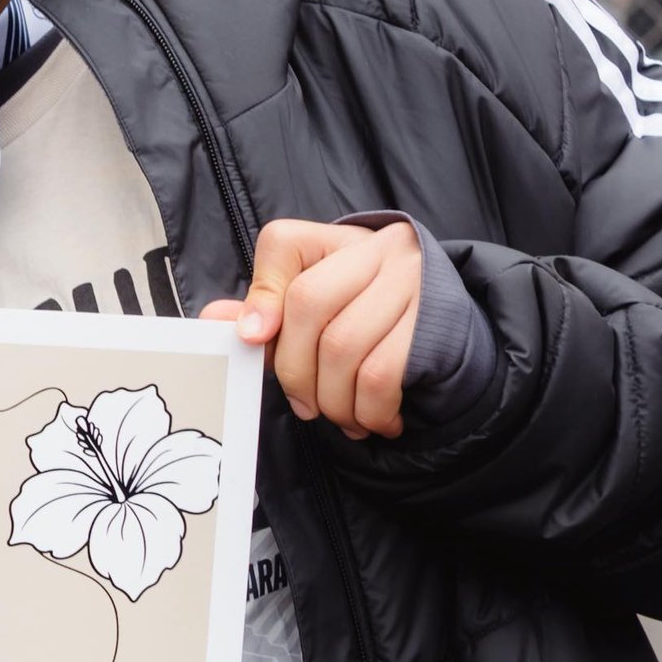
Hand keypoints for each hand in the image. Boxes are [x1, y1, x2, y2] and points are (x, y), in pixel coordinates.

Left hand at [202, 218, 423, 440]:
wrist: (448, 330)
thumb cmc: (369, 320)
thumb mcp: (317, 309)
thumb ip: (266, 312)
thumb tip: (212, 320)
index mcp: (336, 240)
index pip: (282, 245)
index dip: (260, 294)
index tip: (252, 339)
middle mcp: (378, 249)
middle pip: (308, 304)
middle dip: (295, 371)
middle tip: (305, 406)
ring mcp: (410, 280)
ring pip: (344, 346)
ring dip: (333, 401)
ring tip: (341, 418)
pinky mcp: (435, 322)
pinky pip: (383, 374)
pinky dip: (369, 410)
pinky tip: (373, 421)